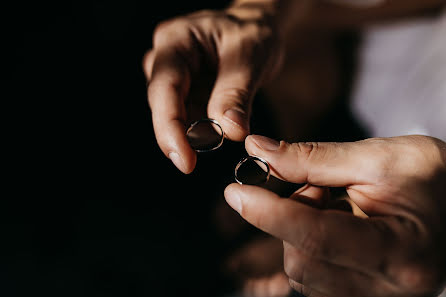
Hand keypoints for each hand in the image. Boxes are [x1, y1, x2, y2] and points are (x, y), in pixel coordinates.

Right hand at [143, 5, 283, 173]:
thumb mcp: (251, 57)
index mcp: (176, 41)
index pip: (164, 88)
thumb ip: (236, 93)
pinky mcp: (183, 92)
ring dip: (198, 132)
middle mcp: (166, 59)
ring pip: (175, 116)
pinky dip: (204, 129)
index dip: (170, 128)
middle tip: (213, 149)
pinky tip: (222, 125)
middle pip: (164, 105)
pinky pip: (188, 118)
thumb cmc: (253, 34)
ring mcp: (172, 77)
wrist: (255, 29)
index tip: (184, 161)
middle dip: (185, 135)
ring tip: (228, 125)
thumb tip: (230, 132)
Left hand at [224, 135, 445, 296]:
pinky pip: (313, 280)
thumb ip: (313, 158)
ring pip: (302, 273)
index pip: (316, 237)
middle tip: (319, 188)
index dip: (269, 212)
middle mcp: (390, 289)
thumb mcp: (378, 157)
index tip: (236, 192)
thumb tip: (259, 151)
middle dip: (293, 217)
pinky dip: (308, 249)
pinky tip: (335, 228)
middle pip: (302, 259)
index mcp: (400, 249)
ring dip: (300, 233)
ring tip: (336, 208)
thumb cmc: (432, 177)